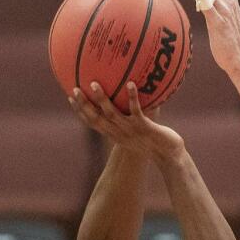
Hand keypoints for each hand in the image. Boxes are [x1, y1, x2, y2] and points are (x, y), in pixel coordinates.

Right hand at [69, 81, 184, 160]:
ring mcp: (130, 130)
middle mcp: (118, 132)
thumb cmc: (153, 142)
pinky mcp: (144, 127)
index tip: (70, 96)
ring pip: (112, 114)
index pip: (92, 122)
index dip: (79, 111)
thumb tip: (129, 94)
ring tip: (95, 84)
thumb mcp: (136, 131)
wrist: (168, 156)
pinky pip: (136, 111)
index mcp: (114, 134)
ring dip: (102, 99)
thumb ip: (130, 117)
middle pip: (96, 118)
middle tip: (75, 89)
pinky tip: (130, 83)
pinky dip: (132, 97)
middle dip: (84, 104)